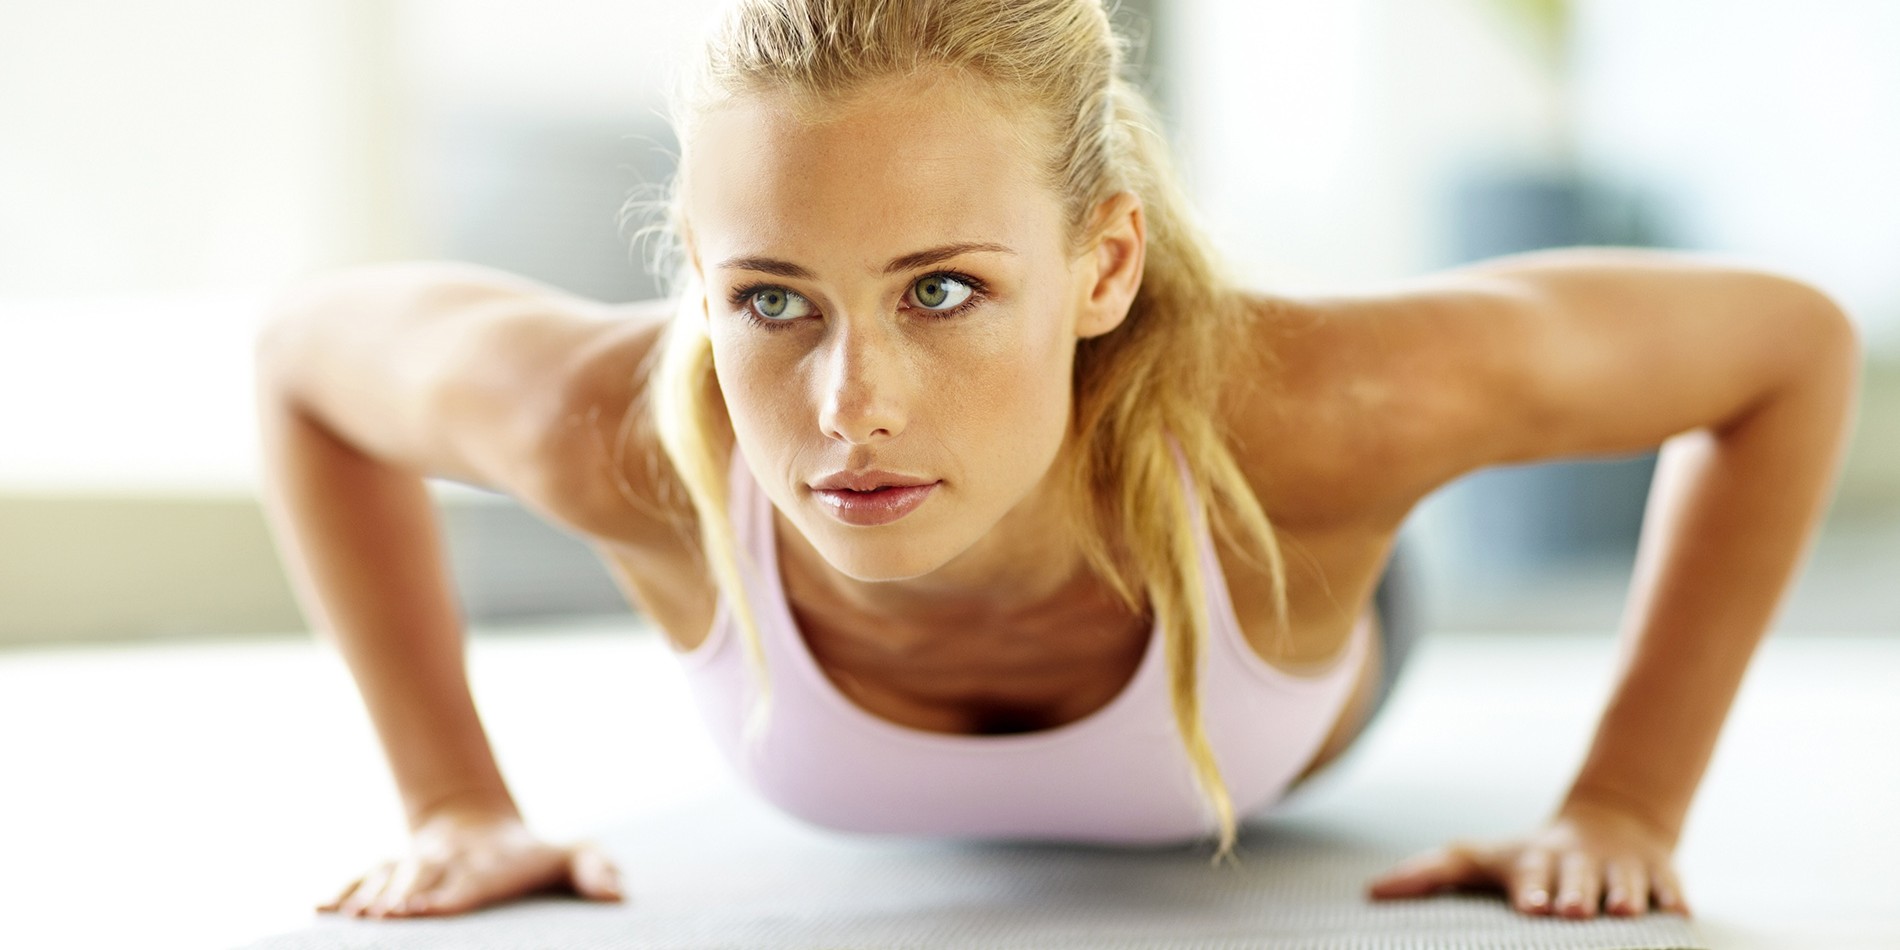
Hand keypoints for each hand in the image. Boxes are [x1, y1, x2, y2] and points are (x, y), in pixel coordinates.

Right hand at [317, 806, 624, 918]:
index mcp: (490, 864)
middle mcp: (448, 860)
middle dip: (402, 897)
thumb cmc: (533, 856)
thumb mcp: (572, 856)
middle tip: (382, 920)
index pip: (468, 882)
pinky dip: (342, 891)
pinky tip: (320, 910)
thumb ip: (594, 870)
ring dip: (371, 896)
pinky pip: (362, 876)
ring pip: (389, 876)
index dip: (448, 897)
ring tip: (355, 921)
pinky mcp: (393, 868)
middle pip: (422, 877)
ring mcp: (417, 862)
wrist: (480, 824)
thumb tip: (618, 894)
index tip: (428, 911)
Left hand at [1364, 798, 1692, 918]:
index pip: (1531, 874)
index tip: (1529, 907)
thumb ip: (1428, 874)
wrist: (1608, 823)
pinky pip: (1670, 886)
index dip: (1531, 888)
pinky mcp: (1659, 874)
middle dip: (1575, 894)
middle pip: (1577, 879)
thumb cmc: (1530, 858)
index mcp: (1536, 862)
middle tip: (1572, 913)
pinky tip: (1679, 914)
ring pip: (1624, 881)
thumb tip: (1371, 893)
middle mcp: (1578, 863)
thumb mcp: (1479, 859)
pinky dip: (1674, 898)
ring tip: (1622, 913)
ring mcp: (1620, 868)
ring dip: (1624, 896)